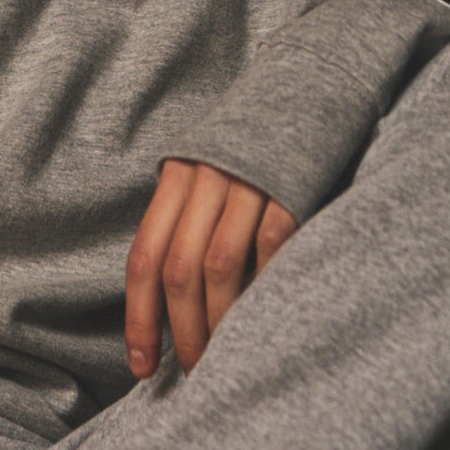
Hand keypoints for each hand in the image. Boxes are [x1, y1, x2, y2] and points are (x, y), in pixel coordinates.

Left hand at [125, 160, 297, 377]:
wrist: (310, 79)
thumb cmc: (253, 142)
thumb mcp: (206, 171)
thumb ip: (187, 221)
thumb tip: (172, 301)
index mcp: (175, 177)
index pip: (144, 257)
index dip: (138, 317)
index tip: (139, 365)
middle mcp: (204, 179)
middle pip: (179, 269)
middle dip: (181, 331)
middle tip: (191, 371)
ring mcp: (248, 183)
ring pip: (219, 266)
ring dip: (219, 322)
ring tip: (224, 358)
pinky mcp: (292, 188)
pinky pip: (270, 248)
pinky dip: (263, 287)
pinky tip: (263, 317)